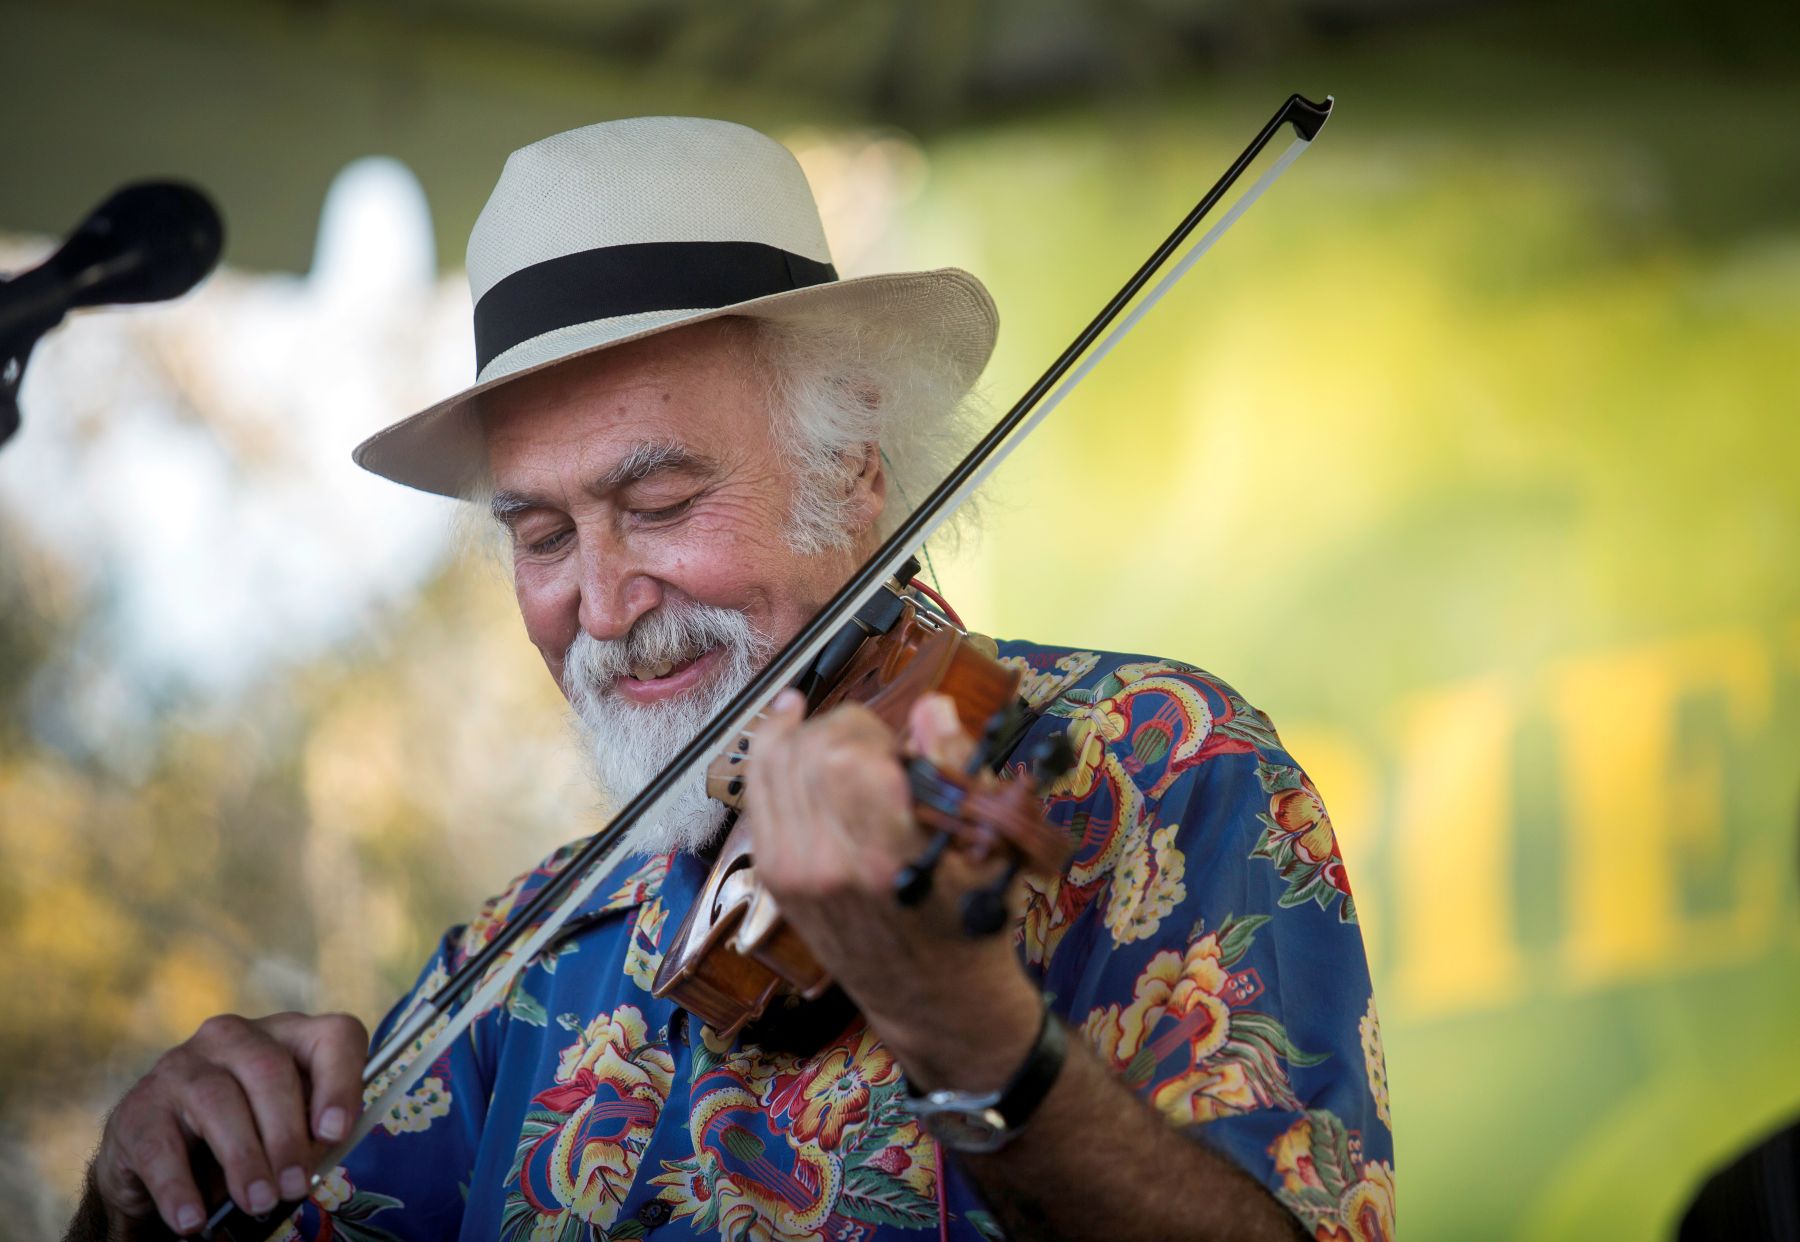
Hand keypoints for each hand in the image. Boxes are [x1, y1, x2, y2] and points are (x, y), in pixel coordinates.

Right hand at [87, 1011, 367, 1237]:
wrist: (157, 1154)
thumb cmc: (242, 1133)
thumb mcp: (284, 1128)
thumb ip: (308, 1133)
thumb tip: (317, 1160)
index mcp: (287, 1036)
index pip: (333, 1035)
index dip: (340, 1081)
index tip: (336, 1134)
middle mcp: (234, 1037)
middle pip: (270, 1070)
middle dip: (286, 1134)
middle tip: (295, 1186)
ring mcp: (182, 1065)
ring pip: (218, 1100)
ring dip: (243, 1159)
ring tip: (258, 1203)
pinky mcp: (139, 1106)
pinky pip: (160, 1146)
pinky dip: (179, 1188)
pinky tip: (192, 1219)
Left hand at [745, 690, 1040, 1090]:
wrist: (931, 996)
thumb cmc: (968, 920)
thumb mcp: (987, 846)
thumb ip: (955, 767)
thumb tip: (932, 707)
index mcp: (887, 855)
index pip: (847, 754)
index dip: (870, 728)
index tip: (898, 743)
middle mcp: (828, 863)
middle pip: (808, 751)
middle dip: (843, 728)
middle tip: (877, 746)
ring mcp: (793, 870)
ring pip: (773, 763)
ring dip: (806, 735)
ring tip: (837, 735)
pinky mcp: (774, 875)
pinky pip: (757, 792)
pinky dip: (770, 753)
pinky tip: (789, 727)